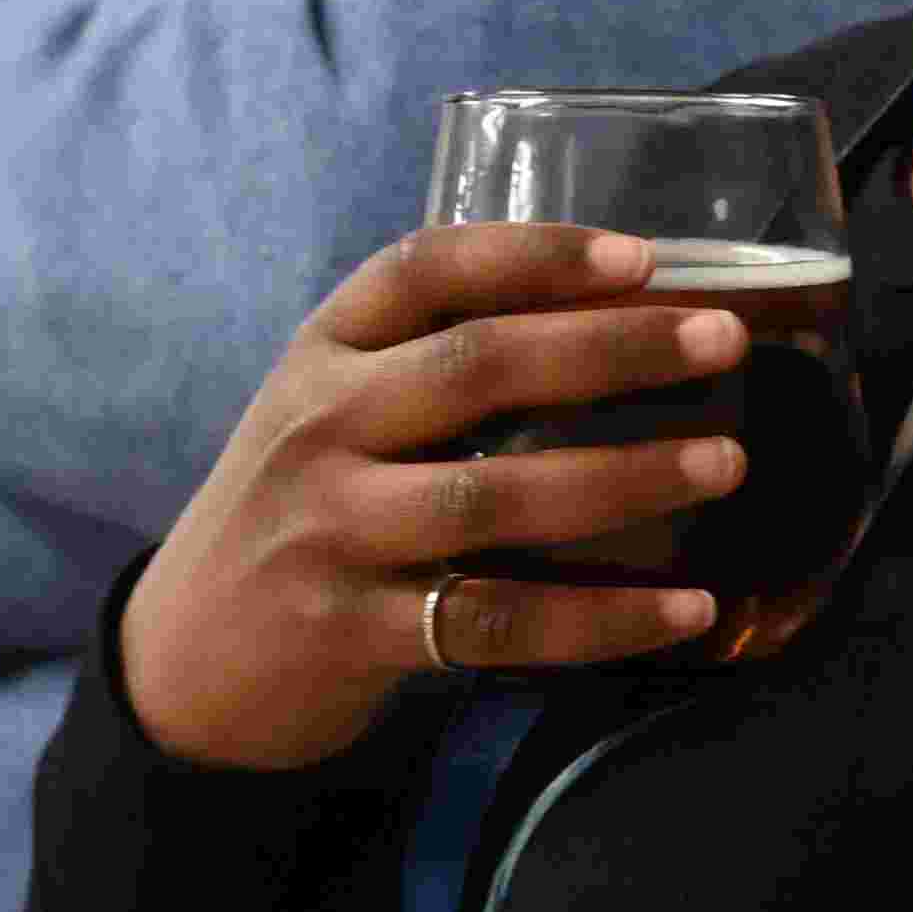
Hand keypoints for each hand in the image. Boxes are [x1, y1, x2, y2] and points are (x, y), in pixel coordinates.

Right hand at [108, 226, 765, 776]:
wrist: (186, 659)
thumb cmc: (304, 511)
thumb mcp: (336, 413)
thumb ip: (435, 365)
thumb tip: (631, 319)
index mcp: (324, 353)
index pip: (425, 269)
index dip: (536, 252)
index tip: (643, 255)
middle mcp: (320, 427)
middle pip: (478, 366)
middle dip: (612, 348)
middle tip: (723, 339)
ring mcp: (331, 530)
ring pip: (496, 495)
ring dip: (625, 476)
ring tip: (726, 464)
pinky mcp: (351, 630)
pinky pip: (496, 620)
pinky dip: (601, 618)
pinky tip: (689, 610)